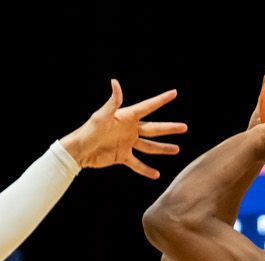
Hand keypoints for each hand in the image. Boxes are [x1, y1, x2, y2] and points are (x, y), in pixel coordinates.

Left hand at [59, 80, 186, 178]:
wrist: (80, 150)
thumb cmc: (89, 130)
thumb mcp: (101, 115)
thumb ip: (112, 101)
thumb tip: (115, 83)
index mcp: (127, 116)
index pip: (148, 107)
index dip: (161, 100)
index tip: (174, 93)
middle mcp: (130, 129)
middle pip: (154, 129)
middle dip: (169, 128)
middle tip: (184, 127)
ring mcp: (127, 143)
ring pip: (149, 146)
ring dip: (163, 148)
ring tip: (177, 149)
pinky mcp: (122, 156)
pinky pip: (137, 163)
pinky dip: (146, 170)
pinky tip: (156, 174)